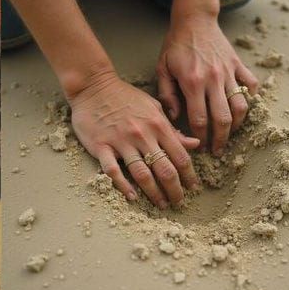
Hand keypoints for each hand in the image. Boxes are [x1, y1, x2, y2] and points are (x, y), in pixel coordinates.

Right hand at [68, 69, 200, 209]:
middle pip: (164, 169)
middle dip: (174, 190)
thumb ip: (172, 128)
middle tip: (179, 203)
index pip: (179, 155)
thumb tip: (194, 144)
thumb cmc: (125, 96)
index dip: (189, 174)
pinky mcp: (102, 146)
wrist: (93, 85)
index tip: (193, 187)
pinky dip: (124, 186)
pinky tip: (132, 197)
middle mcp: (142, 134)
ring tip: (161, 204)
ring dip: (154, 193)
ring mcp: (121, 141)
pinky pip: (114, 171)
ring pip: (142, 174)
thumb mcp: (153, 107)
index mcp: (157, 124)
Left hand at [155, 12, 261, 154]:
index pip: (200, 120)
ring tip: (231, 132)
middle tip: (218, 149)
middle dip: (221, 139)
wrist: (194, 19)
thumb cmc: (176, 44)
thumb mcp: (162, 68)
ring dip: (238, 124)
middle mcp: (213, 79)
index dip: (201, 138)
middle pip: (223, 118)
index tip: (201, 147)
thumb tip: (175, 117)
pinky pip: (250, 84)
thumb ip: (166, 95)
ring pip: (240, 106)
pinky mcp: (237, 64)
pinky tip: (244, 104)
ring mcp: (228, 72)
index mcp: (193, 82)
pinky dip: (251, 97)